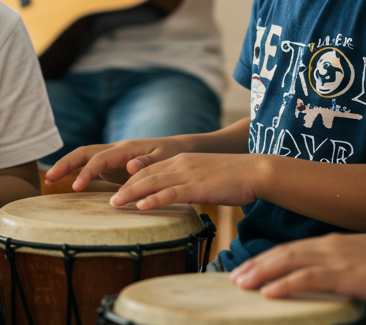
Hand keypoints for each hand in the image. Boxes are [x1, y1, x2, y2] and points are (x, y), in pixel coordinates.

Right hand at [44, 137, 190, 190]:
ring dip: (66, 167)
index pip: (99, 159)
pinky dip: (76, 172)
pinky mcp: (113, 166)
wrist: (178, 150)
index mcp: (125, 148)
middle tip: (49, 179)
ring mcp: (112, 157)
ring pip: (83, 158)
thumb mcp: (166, 159)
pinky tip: (67, 183)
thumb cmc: (172, 155)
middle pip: (83, 153)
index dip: (86, 172)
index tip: (76, 187)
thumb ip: (148, 164)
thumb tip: (129, 165)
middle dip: (65, 164)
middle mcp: (115, 150)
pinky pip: (90, 166)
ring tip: (49, 180)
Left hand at [111, 152, 261, 209]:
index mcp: (181, 160)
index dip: (132, 180)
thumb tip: (179, 196)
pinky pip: (171, 193)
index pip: (150, 169)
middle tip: (110, 200)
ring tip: (116, 204)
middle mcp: (180, 164)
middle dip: (125, 187)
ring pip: (152, 182)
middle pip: (145, 174)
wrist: (255, 171)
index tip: (119, 191)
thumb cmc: (234, 177)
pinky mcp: (197, 186)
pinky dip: (154, 199)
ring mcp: (188, 174)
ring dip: (131, 193)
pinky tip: (141, 206)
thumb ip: (189, 183)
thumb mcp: (205, 176)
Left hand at [229, 233, 365, 308]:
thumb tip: (333, 275)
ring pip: (287, 264)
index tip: (249, 267)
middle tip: (233, 278)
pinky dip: (284, 285)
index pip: (292, 249)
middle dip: (256, 265)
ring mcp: (334, 259)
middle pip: (282, 254)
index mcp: (333, 242)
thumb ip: (345, 264)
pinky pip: (306, 279)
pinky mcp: (343, 274)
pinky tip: (269, 293)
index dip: (268, 258)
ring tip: (241, 284)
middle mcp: (328, 246)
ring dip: (261, 274)